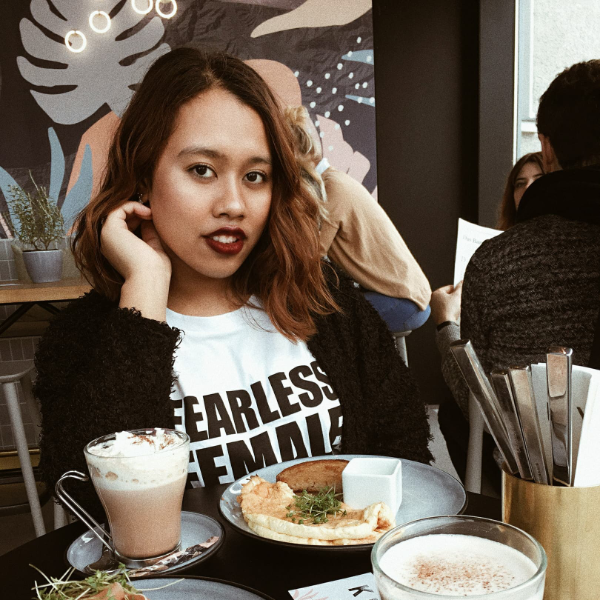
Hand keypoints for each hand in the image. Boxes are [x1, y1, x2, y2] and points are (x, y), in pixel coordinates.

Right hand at [101, 202, 171, 319]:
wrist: (149, 280)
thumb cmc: (155, 271)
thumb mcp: (153, 248)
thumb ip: (148, 233)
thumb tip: (148, 218)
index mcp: (118, 248)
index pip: (127, 225)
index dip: (141, 217)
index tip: (155, 218)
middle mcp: (109, 242)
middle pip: (122, 216)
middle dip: (139, 211)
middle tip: (154, 213)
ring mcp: (107, 235)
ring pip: (118, 210)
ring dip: (137, 207)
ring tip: (152, 213)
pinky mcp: (109, 229)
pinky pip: (118, 208)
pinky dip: (133, 205)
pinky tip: (147, 213)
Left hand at [430, 281, 462, 324]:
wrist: (446, 323)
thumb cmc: (449, 310)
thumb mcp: (457, 296)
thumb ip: (459, 288)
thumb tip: (461, 282)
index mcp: (436, 293)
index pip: (449, 287)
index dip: (456, 289)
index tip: (461, 290)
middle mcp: (433, 299)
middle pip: (447, 295)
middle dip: (454, 297)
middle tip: (459, 299)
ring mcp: (434, 307)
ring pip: (446, 302)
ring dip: (452, 303)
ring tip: (456, 306)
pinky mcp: (436, 313)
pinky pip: (444, 308)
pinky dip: (449, 309)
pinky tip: (452, 311)